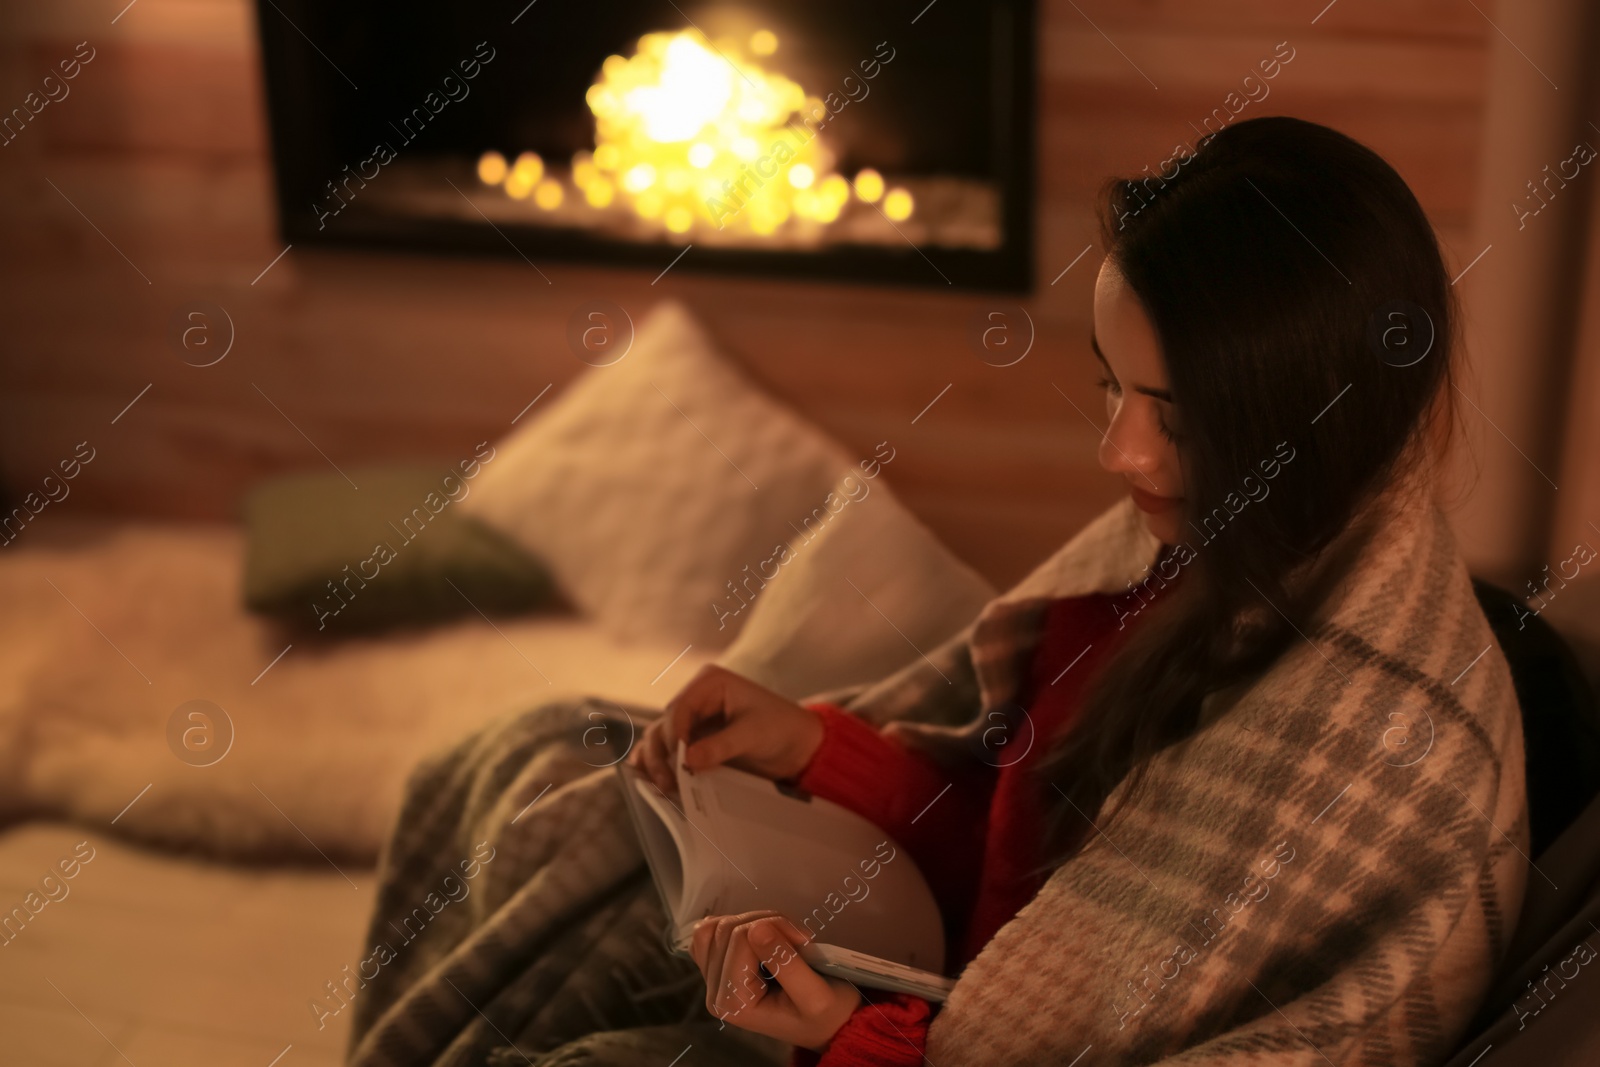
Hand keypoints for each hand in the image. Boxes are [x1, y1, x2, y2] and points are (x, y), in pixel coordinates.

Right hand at [629, 665, 824, 794]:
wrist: (797, 746)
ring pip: (658, 740)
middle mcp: (695, 699)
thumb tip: (688, 759)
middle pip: (664, 725)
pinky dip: (658, 766)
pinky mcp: (693, 742)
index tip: (679, 761)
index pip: (679, 709)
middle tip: (668, 781)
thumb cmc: (781, 728)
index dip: (674, 735)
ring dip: (655, 763)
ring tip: (664, 786)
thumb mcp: (753, 735)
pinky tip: (655, 782)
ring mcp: (692, 722)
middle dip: (662, 754)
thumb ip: (721, 746)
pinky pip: (666, 753)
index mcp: (710, 684)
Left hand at [690, 911, 859, 1050]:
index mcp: (735, 1003)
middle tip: (797, 940)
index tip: (804, 941)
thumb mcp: (815, 995)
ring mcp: (712, 981)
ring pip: (716, 926)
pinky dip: (734, 926)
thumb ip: (785, 963)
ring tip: (782, 939)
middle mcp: (715, 993)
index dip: (775, 928)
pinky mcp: (716, 970)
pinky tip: (757, 937)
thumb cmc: (826, 1014)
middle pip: (726, 930)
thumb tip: (757, 928)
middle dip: (767, 924)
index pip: (741, 938)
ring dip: (755, 922)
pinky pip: (706, 934)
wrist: (827, 1026)